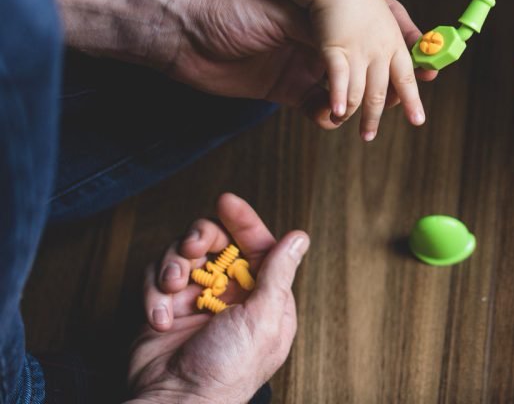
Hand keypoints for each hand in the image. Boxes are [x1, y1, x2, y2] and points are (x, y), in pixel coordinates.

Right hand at [128, 193, 308, 403]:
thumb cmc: (226, 372)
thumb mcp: (263, 319)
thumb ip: (278, 274)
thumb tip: (299, 238)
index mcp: (262, 296)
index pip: (257, 244)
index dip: (244, 220)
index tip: (227, 202)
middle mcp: (230, 294)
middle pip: (216, 240)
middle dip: (201, 237)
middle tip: (192, 248)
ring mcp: (195, 300)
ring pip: (183, 253)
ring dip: (174, 264)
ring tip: (172, 288)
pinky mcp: (164, 307)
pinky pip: (156, 276)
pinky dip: (153, 292)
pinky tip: (157, 317)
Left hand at [167, 0, 433, 131]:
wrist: (179, 27)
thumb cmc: (229, 3)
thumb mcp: (282, 11)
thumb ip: (321, 31)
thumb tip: (356, 47)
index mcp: (321, 12)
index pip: (368, 29)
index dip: (396, 44)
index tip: (420, 61)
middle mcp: (316, 39)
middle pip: (361, 64)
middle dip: (384, 82)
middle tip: (404, 98)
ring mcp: (300, 65)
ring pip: (342, 90)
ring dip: (358, 104)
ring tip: (369, 115)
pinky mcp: (282, 89)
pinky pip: (316, 107)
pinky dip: (328, 115)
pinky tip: (329, 117)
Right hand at [307, 0, 426, 141]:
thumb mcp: (391, 14)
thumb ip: (407, 35)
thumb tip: (426, 53)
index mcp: (394, 43)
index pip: (406, 77)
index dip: (411, 100)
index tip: (417, 120)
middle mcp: (380, 50)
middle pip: (381, 91)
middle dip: (374, 116)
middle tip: (368, 136)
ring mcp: (359, 50)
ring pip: (361, 90)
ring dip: (353, 112)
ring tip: (341, 121)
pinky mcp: (336, 47)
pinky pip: (340, 79)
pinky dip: (339, 98)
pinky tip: (336, 113)